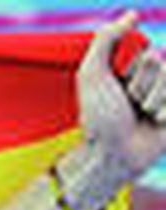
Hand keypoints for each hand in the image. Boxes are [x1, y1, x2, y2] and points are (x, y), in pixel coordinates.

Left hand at [78, 12, 165, 175]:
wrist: (110, 154)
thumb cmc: (98, 116)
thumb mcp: (93, 74)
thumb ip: (106, 39)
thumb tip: (133, 13)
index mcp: (138, 70)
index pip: (153, 54)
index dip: (136, 71)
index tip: (119, 89)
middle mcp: (157, 82)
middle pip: (165, 66)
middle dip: (144, 87)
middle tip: (130, 107)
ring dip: (154, 102)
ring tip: (142, 117)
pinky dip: (165, 114)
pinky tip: (156, 126)